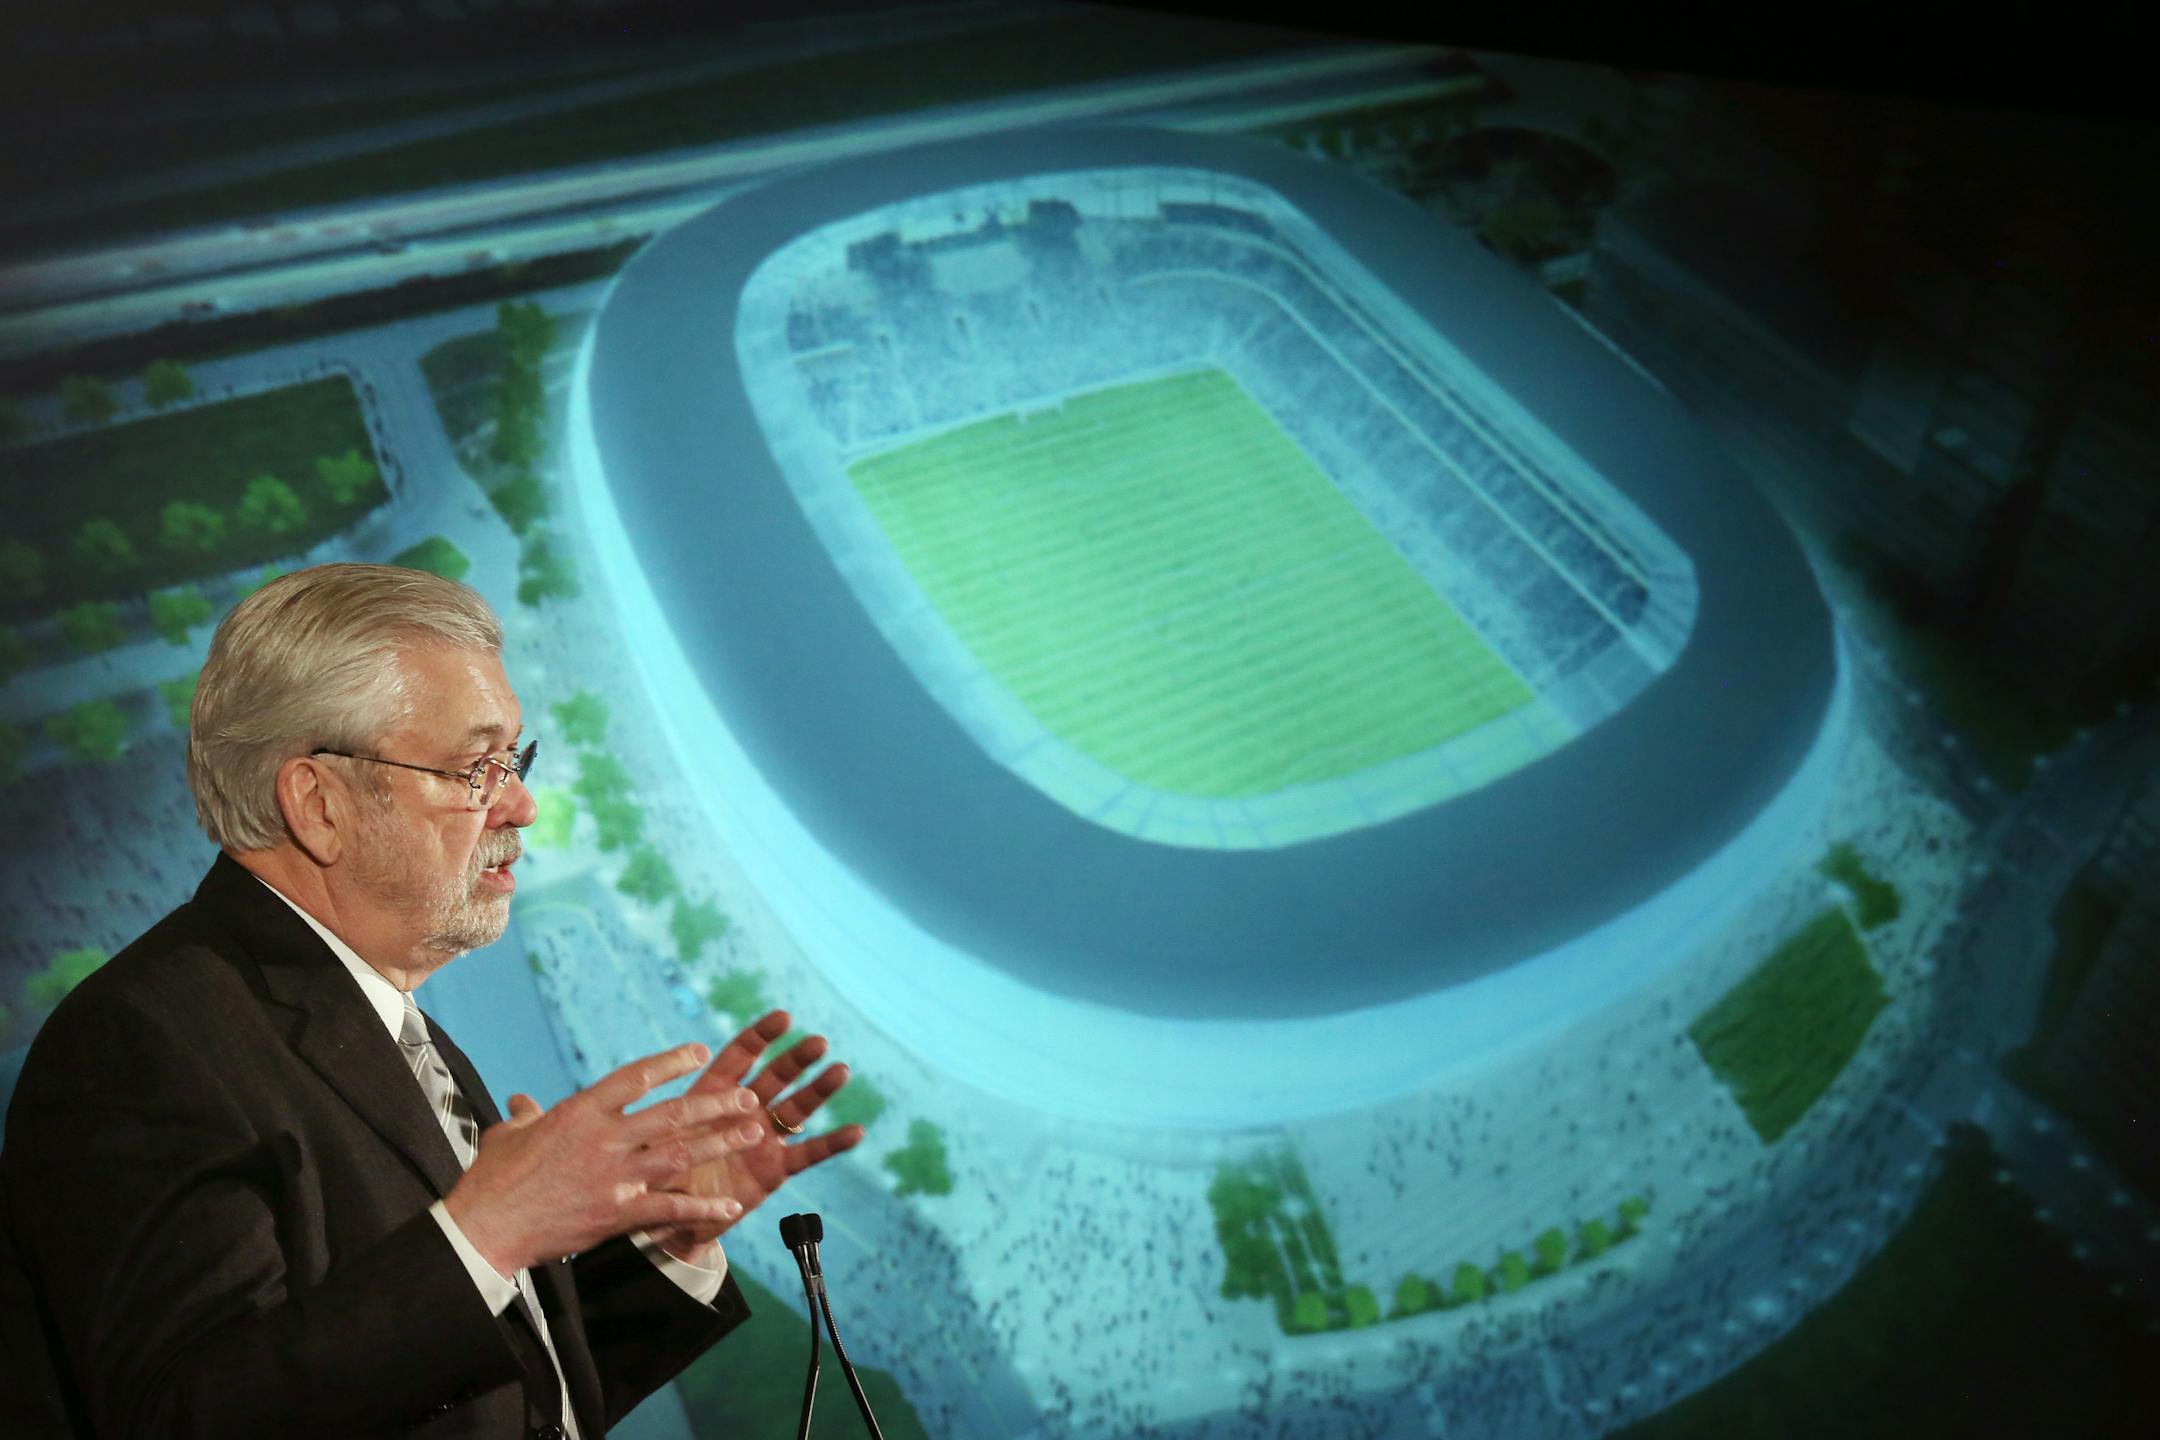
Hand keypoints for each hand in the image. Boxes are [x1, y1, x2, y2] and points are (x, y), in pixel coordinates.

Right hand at [443, 1043, 768, 1277]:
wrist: (487, 1228)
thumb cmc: (493, 1180)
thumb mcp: (509, 1135)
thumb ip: (527, 1115)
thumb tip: (523, 1101)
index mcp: (581, 1112)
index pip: (635, 1077)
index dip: (671, 1062)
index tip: (700, 1051)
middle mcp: (605, 1139)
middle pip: (672, 1114)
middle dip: (715, 1104)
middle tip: (747, 1097)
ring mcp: (614, 1176)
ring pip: (679, 1154)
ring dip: (720, 1143)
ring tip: (752, 1135)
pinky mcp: (617, 1213)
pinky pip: (669, 1207)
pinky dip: (702, 1208)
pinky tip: (729, 1207)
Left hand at [644, 1010, 866, 1260]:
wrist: (670, 1218)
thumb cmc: (656, 1174)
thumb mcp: (653, 1145)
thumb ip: (663, 1128)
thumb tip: (654, 1112)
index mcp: (711, 1095)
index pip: (739, 1057)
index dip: (761, 1036)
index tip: (784, 1017)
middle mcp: (743, 1110)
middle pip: (774, 1076)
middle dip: (795, 1058)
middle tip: (817, 1042)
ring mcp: (762, 1137)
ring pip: (796, 1108)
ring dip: (819, 1090)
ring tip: (840, 1070)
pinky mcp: (775, 1168)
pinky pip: (808, 1153)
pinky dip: (832, 1143)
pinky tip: (856, 1131)